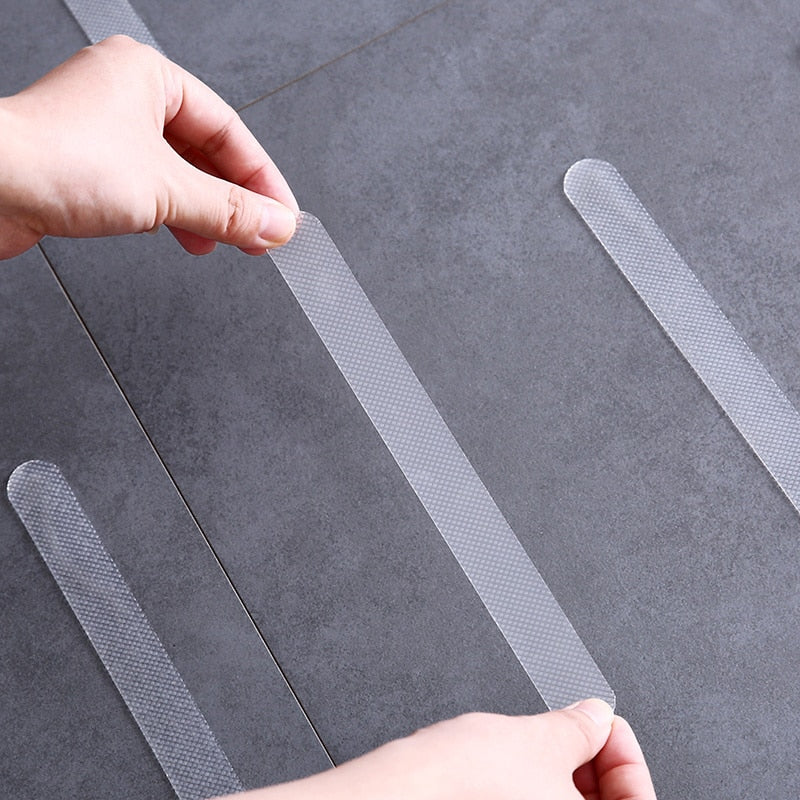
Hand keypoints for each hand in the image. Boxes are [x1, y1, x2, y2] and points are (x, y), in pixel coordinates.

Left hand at [0, 35, 297, 258]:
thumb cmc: (52, 161)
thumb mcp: (166, 189)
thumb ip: (227, 210)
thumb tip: (274, 224)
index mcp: (149, 77)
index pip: (229, 129)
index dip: (261, 177)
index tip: (280, 214)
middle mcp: (126, 98)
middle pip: (204, 152)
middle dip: (234, 199)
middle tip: (260, 234)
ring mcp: (105, 133)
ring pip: (177, 174)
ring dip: (205, 212)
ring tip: (227, 243)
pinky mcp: (88, 167)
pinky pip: (149, 189)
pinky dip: (173, 215)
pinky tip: (185, 236)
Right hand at [222, 699, 656, 799]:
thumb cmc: (452, 788)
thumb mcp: (534, 739)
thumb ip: (579, 726)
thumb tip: (595, 716)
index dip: (626, 756)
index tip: (606, 726)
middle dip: (590, 766)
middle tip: (575, 731)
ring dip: (558, 779)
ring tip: (534, 745)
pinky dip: (525, 795)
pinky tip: (508, 772)